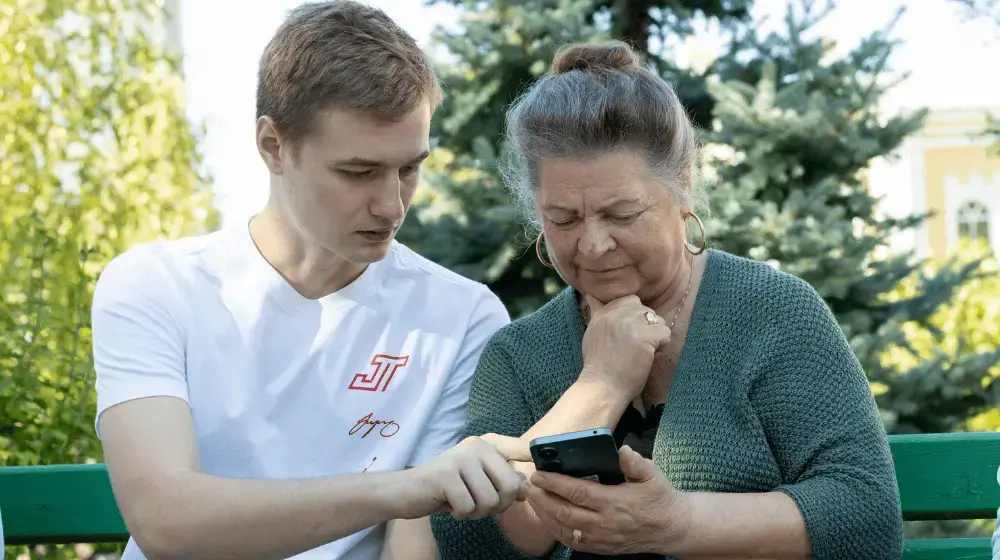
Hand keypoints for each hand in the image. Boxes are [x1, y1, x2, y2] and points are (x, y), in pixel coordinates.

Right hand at [399, 433, 530, 520]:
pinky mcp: (446, 475)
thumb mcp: (478, 480)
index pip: (522, 451)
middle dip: (499, 505)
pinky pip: (469, 507)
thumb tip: (528, 489)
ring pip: (491, 501)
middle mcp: (477, 447)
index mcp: (488, 445)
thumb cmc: (447, 487)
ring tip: (462, 503)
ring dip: (477, 512)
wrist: (407, 490)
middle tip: (480, 505)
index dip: (536, 460)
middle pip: (511, 486)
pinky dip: (461, 514)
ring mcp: (461, 459)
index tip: (542, 471)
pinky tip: (449, 505)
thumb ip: (502, 480)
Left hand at [524, 445, 690, 555]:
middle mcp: (605, 523)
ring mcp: (601, 538)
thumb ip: (635, 462)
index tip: (539, 474)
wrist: (671, 528)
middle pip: (564, 512)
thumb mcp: (652, 474)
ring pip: (564, 528)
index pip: (578, 492)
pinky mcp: (600, 548)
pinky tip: (546, 517)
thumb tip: (622, 450)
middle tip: (527, 484)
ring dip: (544, 513)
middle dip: (542, 498)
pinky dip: (555, 529)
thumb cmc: (659, 497)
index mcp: (615, 502)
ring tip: (531, 498)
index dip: (555, 483)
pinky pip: (571, 541)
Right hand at [579, 294, 671, 399]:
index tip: (629, 334)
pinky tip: (651, 355)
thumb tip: (590, 295)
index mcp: (603, 313)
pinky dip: (662, 344)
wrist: (602, 387)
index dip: (634, 317)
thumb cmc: (598, 366)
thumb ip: (596, 313)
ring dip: (655, 334)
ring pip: (656, 319)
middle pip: (644, 309)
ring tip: (644, 351)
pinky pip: (664, 331)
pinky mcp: (644, 336)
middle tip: (637, 345)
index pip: (629, 300)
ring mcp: (630, 324)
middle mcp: (616, 314)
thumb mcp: (591, 333)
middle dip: (645, 326)